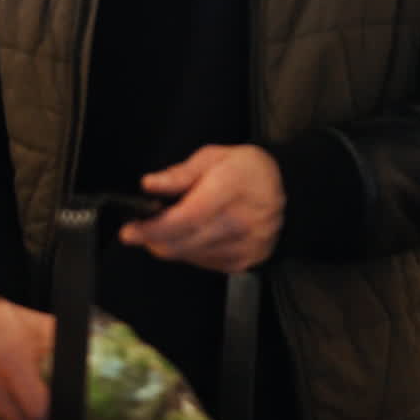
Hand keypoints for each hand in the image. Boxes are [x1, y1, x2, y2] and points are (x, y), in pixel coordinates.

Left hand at [120, 144, 285, 273]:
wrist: (289, 192)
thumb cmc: (248, 171)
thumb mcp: (215, 157)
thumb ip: (179, 173)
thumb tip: (149, 184)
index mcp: (232, 188)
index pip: (186, 218)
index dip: (153, 229)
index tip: (130, 231)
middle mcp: (242, 221)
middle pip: (183, 243)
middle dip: (153, 239)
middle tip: (140, 228)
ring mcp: (245, 245)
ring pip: (188, 256)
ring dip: (169, 245)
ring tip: (171, 225)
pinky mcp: (244, 261)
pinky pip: (202, 263)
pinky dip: (188, 251)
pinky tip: (194, 234)